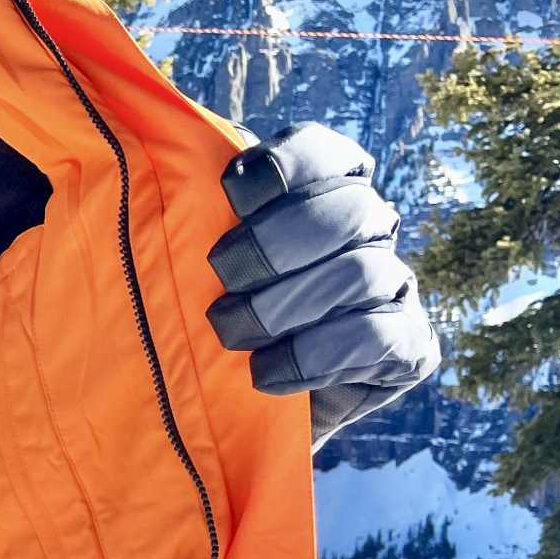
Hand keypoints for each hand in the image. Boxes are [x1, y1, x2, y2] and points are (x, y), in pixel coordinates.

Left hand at [204, 123, 439, 445]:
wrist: (232, 410)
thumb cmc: (201, 316)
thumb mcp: (184, 257)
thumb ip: (184, 205)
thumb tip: (150, 148)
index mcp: (321, 190)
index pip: (322, 153)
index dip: (280, 168)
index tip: (228, 193)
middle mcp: (368, 230)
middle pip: (349, 209)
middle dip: (274, 244)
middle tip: (221, 274)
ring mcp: (394, 286)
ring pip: (361, 273)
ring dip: (284, 306)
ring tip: (230, 333)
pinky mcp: (409, 348)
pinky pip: (380, 338)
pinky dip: (313, 357)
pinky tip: (266, 374)